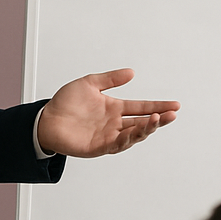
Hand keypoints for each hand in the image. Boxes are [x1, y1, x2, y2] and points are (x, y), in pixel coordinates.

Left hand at [36, 68, 178, 157]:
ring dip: (147, 128)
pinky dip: (127, 139)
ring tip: (157, 119)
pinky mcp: (99, 147)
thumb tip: (131, 72)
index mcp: (115, 108)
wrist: (45, 120)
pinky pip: (117, 144)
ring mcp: (108, 136)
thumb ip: (110, 79)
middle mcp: (114, 123)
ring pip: (134, 135)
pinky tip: (136, 132)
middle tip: (172, 114)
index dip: (158, 106)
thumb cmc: (65, 103)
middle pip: (143, 122)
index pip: (141, 107)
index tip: (174, 105)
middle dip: (159, 119)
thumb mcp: (90, 84)